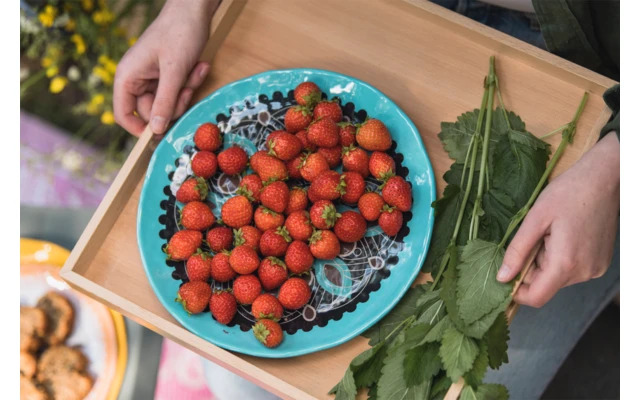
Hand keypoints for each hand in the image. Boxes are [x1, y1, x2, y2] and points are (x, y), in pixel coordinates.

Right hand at [113, 0, 218, 135]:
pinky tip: (200, 68)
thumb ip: (165, 101)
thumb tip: (156, 129)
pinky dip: (191, 83)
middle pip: (152, 112)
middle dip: (174, 104)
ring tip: (196, 71)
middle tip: (188, 89)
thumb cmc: (180, 33)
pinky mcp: (168, 77)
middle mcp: (137, 80)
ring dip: (186, 92)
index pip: (123, 114)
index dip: (139, 128)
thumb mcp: (174, 71)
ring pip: (169, 104)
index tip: (161, 133)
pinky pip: (179, 92)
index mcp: (127, 77)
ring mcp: (153, 79)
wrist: (195, 11)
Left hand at [496, 131, 619, 307]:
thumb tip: (502, 277)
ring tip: (550, 232)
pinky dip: (560, 258)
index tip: (504, 276)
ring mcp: (595, 268)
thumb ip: (517, 251)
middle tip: (534, 237)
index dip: (517, 292)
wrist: (603, 179)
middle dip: (530, 267)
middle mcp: (584, 272)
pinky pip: (571, 269)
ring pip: (557, 277)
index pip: (537, 297)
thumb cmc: (568, 193)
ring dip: (545, 261)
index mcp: (566, 263)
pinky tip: (563, 235)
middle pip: (545, 285)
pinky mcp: (599, 262)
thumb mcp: (535, 219)